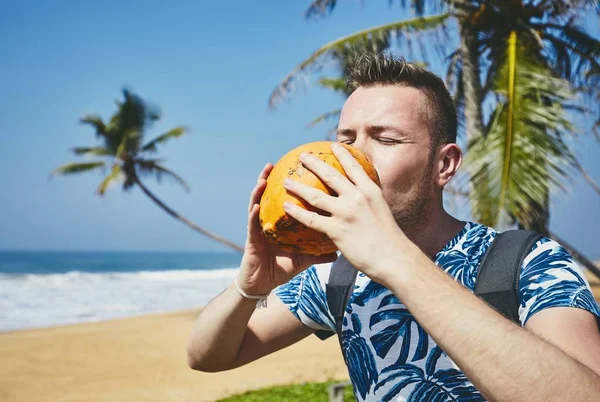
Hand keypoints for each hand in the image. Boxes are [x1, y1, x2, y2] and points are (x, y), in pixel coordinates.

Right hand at [237, 163, 337, 294]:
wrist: (263, 284)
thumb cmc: (282, 269)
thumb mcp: (305, 259)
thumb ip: (319, 252)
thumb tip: (339, 251)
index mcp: (283, 223)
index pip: (292, 200)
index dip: (297, 186)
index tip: (307, 170)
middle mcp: (271, 221)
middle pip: (276, 195)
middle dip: (279, 177)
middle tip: (284, 162)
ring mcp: (260, 228)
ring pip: (259, 203)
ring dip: (260, 189)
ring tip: (264, 177)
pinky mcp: (252, 239)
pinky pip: (253, 224)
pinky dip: (254, 214)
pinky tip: (256, 206)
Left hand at [281, 143, 406, 280]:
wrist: (394, 258)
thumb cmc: (390, 239)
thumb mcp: (382, 211)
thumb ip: (369, 202)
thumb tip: (361, 196)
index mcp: (371, 191)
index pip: (354, 167)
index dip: (342, 155)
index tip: (333, 145)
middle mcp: (357, 197)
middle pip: (331, 175)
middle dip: (314, 163)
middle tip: (302, 156)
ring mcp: (346, 213)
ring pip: (315, 196)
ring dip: (298, 187)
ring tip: (286, 181)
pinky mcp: (337, 230)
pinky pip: (311, 219)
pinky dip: (297, 212)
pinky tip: (286, 207)